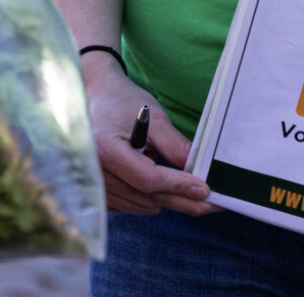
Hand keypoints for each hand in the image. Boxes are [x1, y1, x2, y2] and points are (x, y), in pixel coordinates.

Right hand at [81, 54, 215, 216]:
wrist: (97, 98)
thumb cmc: (123, 102)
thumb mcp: (153, 117)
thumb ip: (175, 146)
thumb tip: (200, 175)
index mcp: (105, 149)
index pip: (148, 179)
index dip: (178, 185)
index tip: (205, 190)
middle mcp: (95, 172)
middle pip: (146, 198)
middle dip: (180, 198)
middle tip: (210, 203)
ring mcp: (94, 185)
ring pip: (141, 206)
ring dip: (163, 196)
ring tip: (162, 167)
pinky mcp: (98, 193)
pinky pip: (132, 205)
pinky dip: (149, 198)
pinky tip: (153, 179)